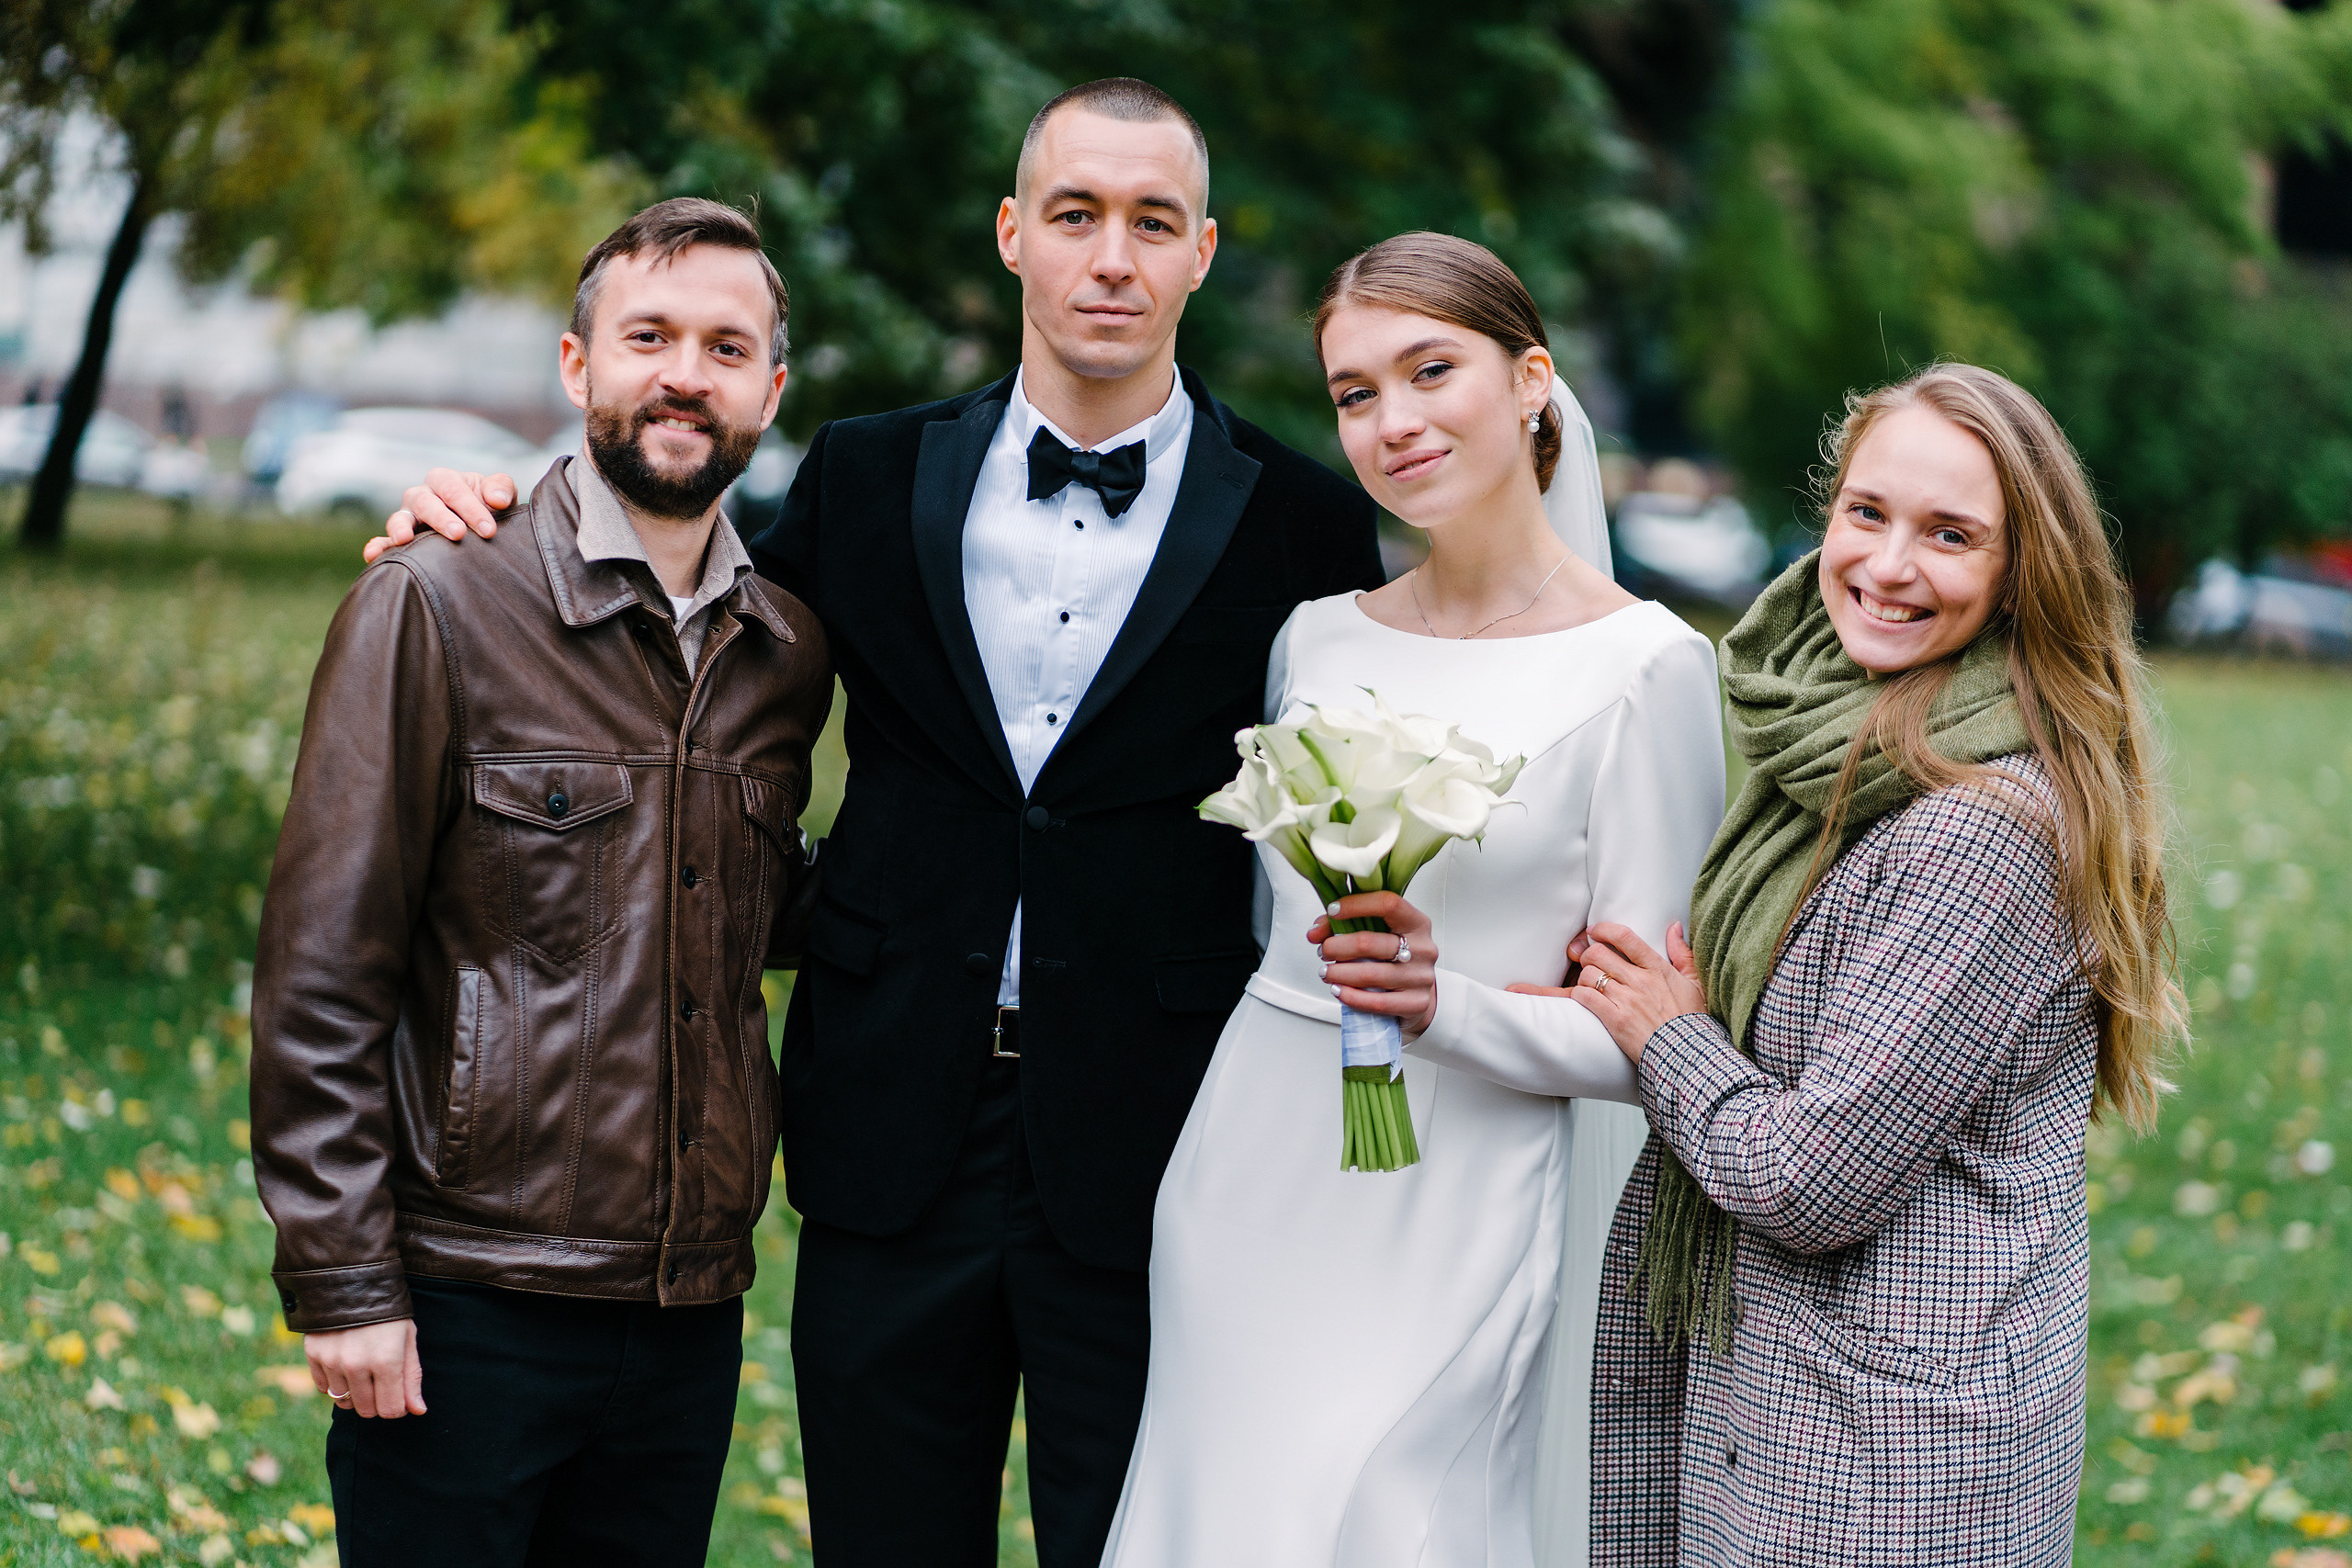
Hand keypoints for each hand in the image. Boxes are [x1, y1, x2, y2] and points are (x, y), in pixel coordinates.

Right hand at [305, 1317, 425, 1418]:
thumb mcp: (407, 1338)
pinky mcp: (313, 1356)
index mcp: (386, 1360)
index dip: (396, 1407)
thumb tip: (418, 1411)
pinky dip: (335, 1383)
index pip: (389, 1410)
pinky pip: (324, 1389)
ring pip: (343, 1402)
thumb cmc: (388, 1310)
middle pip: (366, 1410)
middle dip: (377, 1402)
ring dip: (355, 1393)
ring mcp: (332, 1361)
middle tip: (381, 1381)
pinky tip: (345, 1364)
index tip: (397, 1395)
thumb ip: (412, 1377)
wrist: (351, 1279)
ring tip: (364, 1370)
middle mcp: (356, 1364)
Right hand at [361, 468, 516, 563]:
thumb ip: (500, 488)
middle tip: (458, 534)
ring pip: (400, 518)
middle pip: (426, 502)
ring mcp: (408, 517)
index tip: (489, 529)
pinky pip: (384, 541)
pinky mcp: (400, 538)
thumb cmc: (488, 507)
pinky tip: (372, 555)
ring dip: (401, 528)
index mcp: (444, 480)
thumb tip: (497, 499)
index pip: (453, 489)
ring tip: (404, 539)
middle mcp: (422, 495)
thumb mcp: (498, 494)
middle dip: (442, 518)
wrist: (480, 528)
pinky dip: (378, 546)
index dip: (471, 507)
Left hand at [1308, 890, 1439, 1035]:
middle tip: (1322, 951)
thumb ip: (1343, 924)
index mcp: (1416, 922)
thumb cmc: (1392, 956)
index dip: (1356, 905)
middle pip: (1369, 942)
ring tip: (1326, 972)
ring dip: (1338, 973)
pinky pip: (1377, 1002)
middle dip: (1336, 946)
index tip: (1332, 911)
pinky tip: (1338, 990)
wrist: (1417, 991)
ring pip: (1370, 974)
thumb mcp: (1376, 932)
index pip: (1388, 904)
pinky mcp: (1417, 1003)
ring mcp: (1421, 977)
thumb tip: (1314, 932)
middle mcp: (1423, 948)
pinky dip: (1351, 996)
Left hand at [1537, 920, 1706, 1064]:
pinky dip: (1579, 995)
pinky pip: (1585, 997)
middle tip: (1590, 964)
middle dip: (1588, 956)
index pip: (1625, 937)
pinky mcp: (1616, 1020)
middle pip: (1598, 953)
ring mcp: (1627, 1000)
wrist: (1687, 1054)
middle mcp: (1640, 981)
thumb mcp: (1695, 984)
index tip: (1595, 931)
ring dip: (1584, 979)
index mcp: (1658, 968)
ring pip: (1588, 974)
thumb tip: (1674, 927)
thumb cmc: (1691, 1020)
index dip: (1604, 929)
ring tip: (1590, 986)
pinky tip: (1584, 999)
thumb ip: (1683, 953)